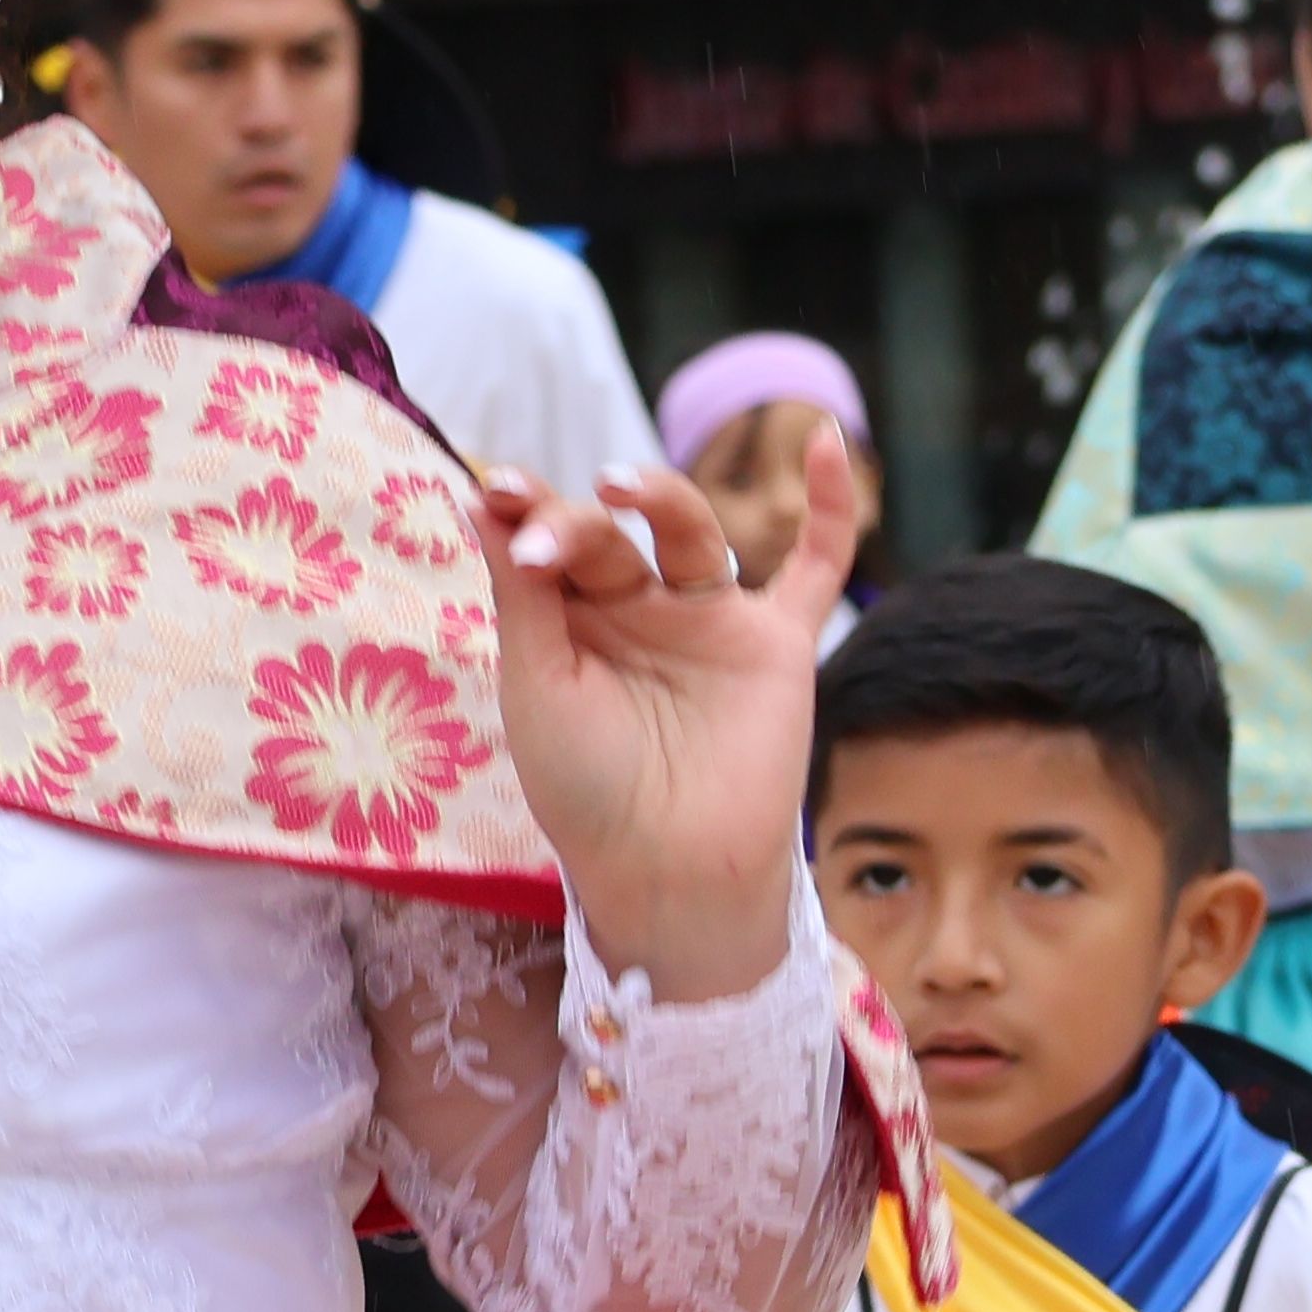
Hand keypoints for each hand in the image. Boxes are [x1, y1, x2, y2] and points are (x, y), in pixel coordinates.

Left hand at [475, 425, 859, 1001]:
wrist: (666, 871)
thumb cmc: (584, 791)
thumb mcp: (536, 688)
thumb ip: (523, 597)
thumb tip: (482, 497)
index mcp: (571, 620)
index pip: (549, 541)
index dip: (525, 513)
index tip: (496, 493)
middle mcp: (639, 609)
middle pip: (610, 532)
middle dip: (575, 526)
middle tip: (543, 543)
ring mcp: (710, 620)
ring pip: (690, 530)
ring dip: (658, 496)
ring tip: (618, 485)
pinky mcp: (777, 645)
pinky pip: (815, 567)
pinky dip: (829, 509)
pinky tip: (822, 439)